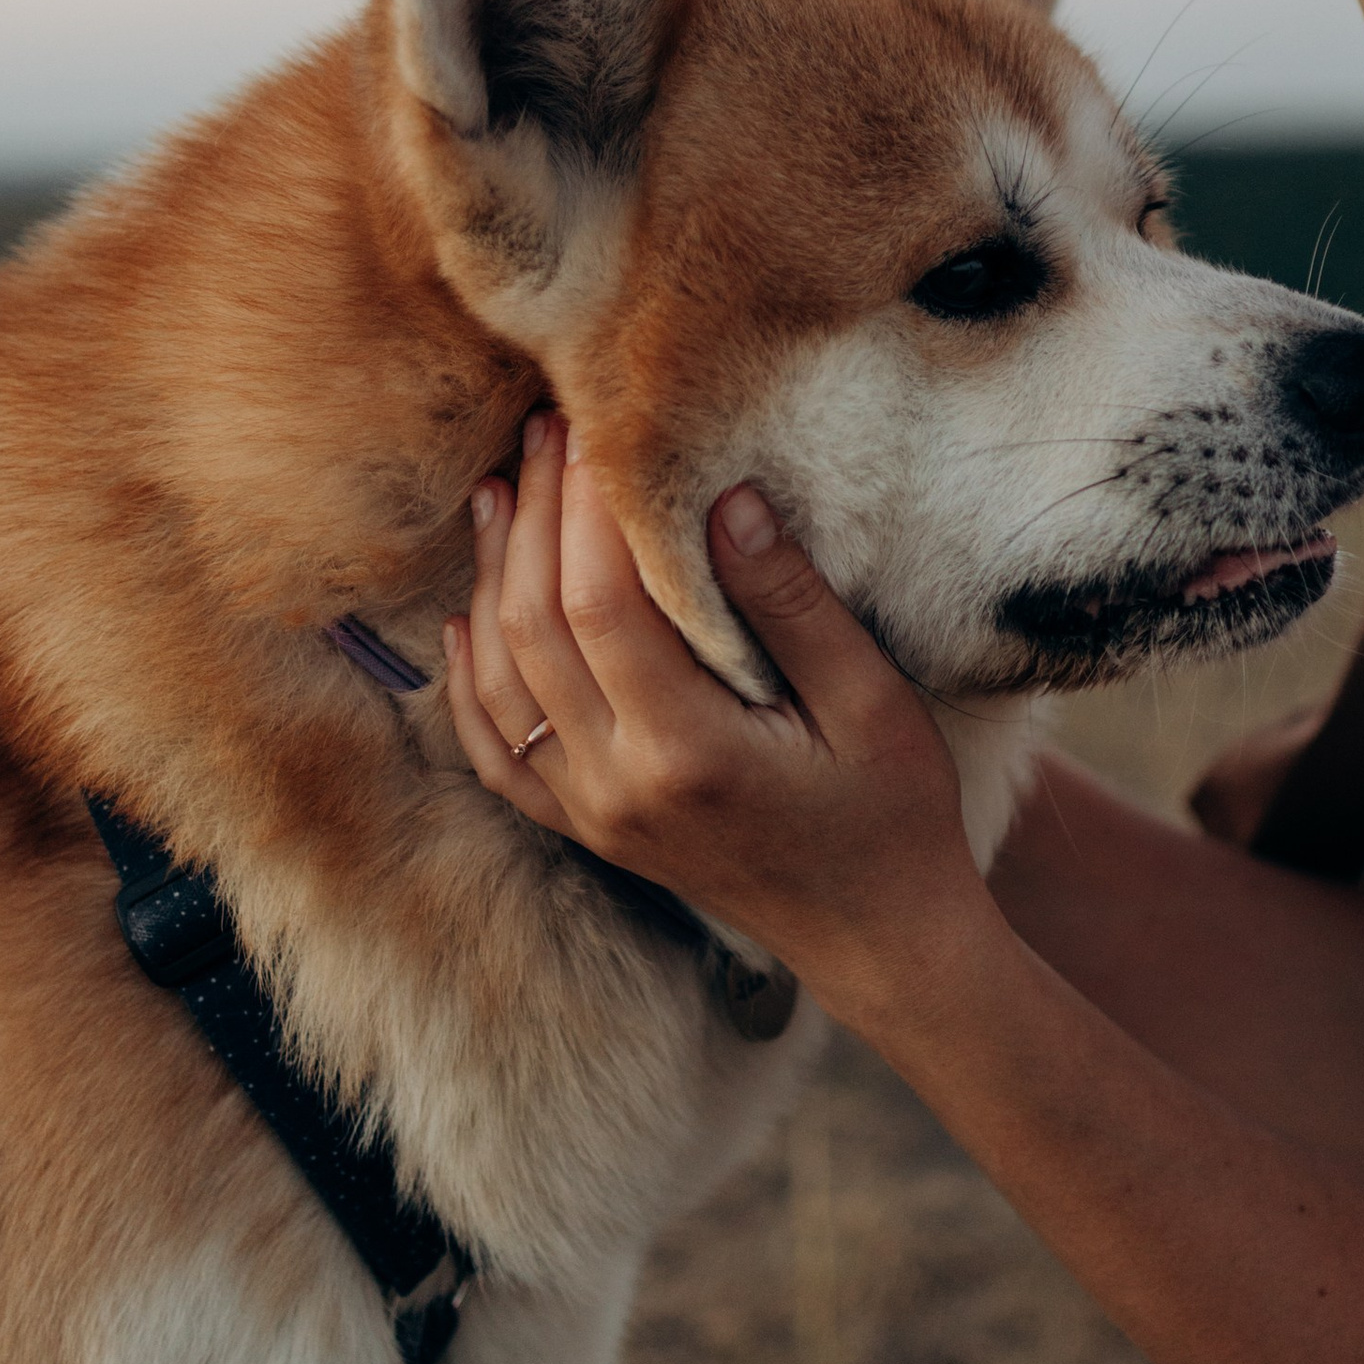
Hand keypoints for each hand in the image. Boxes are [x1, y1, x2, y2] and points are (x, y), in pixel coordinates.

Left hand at [444, 412, 986, 1006]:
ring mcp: (591, 815)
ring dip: (495, 578)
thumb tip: (722, 499)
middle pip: (536, 628)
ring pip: (504, 679)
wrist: (879, 938)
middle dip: (538, 517)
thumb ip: (791, 604)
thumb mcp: (872, 703)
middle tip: (546, 426)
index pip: (601, 604)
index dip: (586, 507)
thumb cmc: (893, 816)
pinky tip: (470, 617)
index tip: (598, 425)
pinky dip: (473, 679)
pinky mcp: (587, 829)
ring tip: (501, 490)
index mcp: (687, 753)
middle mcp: (617, 787)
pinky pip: (497, 750)